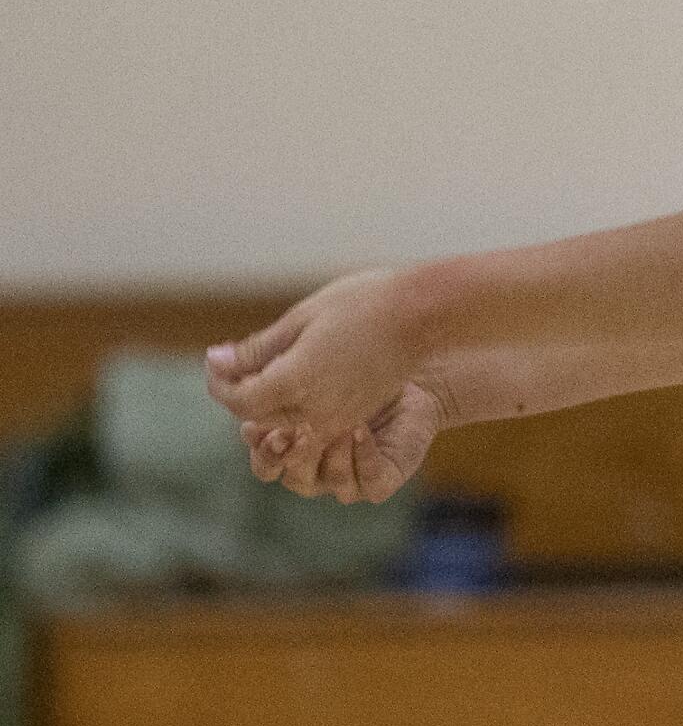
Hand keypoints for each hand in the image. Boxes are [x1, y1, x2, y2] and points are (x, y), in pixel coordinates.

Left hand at [206, 268, 438, 438]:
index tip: (217, 357)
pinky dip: (294, 404)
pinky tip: (298, 375)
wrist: (421, 315)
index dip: (220, 381)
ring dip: (267, 400)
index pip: (238, 400)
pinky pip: (310, 420)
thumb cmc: (363, 304)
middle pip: (257, 415)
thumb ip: (258, 348)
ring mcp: (337, 417)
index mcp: (295, 381)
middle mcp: (314, 409)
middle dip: (240, 390)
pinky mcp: (354, 415)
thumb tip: (217, 360)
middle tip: (235, 361)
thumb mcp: (302, 318)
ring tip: (267, 367)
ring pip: (283, 421)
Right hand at [239, 381, 443, 503]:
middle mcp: (316, 471)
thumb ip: (268, 371)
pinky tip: (361, 430)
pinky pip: (370, 482)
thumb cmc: (352, 367)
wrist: (408, 376)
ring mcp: (348, 480)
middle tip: (297, 429)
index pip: (264, 462)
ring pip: (330, 481)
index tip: (259, 424)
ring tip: (339, 424)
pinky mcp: (381, 481)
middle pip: (292, 478)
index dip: (260, 448)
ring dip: (332, 452)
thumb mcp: (306, 362)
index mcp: (293, 453)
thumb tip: (216, 360)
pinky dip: (364, 457)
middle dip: (294, 455)